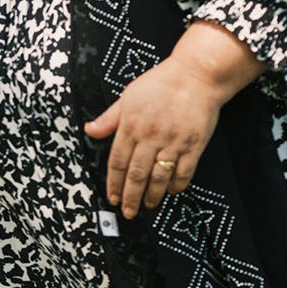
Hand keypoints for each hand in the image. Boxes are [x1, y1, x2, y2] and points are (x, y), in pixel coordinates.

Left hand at [83, 54, 225, 220]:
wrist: (197, 74)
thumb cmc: (161, 83)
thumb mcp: (128, 96)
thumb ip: (109, 118)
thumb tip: (89, 131)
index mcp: (131, 125)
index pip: (118, 162)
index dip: (113, 183)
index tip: (112, 198)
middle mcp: (150, 136)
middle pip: (136, 174)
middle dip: (130, 197)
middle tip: (127, 212)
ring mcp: (173, 141)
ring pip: (159, 177)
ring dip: (151, 196)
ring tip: (146, 207)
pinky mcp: (194, 144)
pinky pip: (184, 171)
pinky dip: (176, 185)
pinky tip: (170, 192)